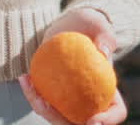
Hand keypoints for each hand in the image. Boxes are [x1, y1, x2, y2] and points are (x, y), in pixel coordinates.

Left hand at [17, 8, 127, 124]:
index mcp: (110, 92)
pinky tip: (24, 77)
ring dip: (43, 108)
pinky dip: (34, 93)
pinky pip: (44, 102)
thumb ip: (105, 36)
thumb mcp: (100, 24)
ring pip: (59, 117)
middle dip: (63, 122)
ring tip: (31, 89)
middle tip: (45, 106)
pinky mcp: (55, 98)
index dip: (107, 122)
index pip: (116, 113)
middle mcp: (92, 103)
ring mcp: (73, 103)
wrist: (71, 26)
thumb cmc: (90, 24)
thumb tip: (104, 52)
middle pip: (82, 122)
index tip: (93, 121)